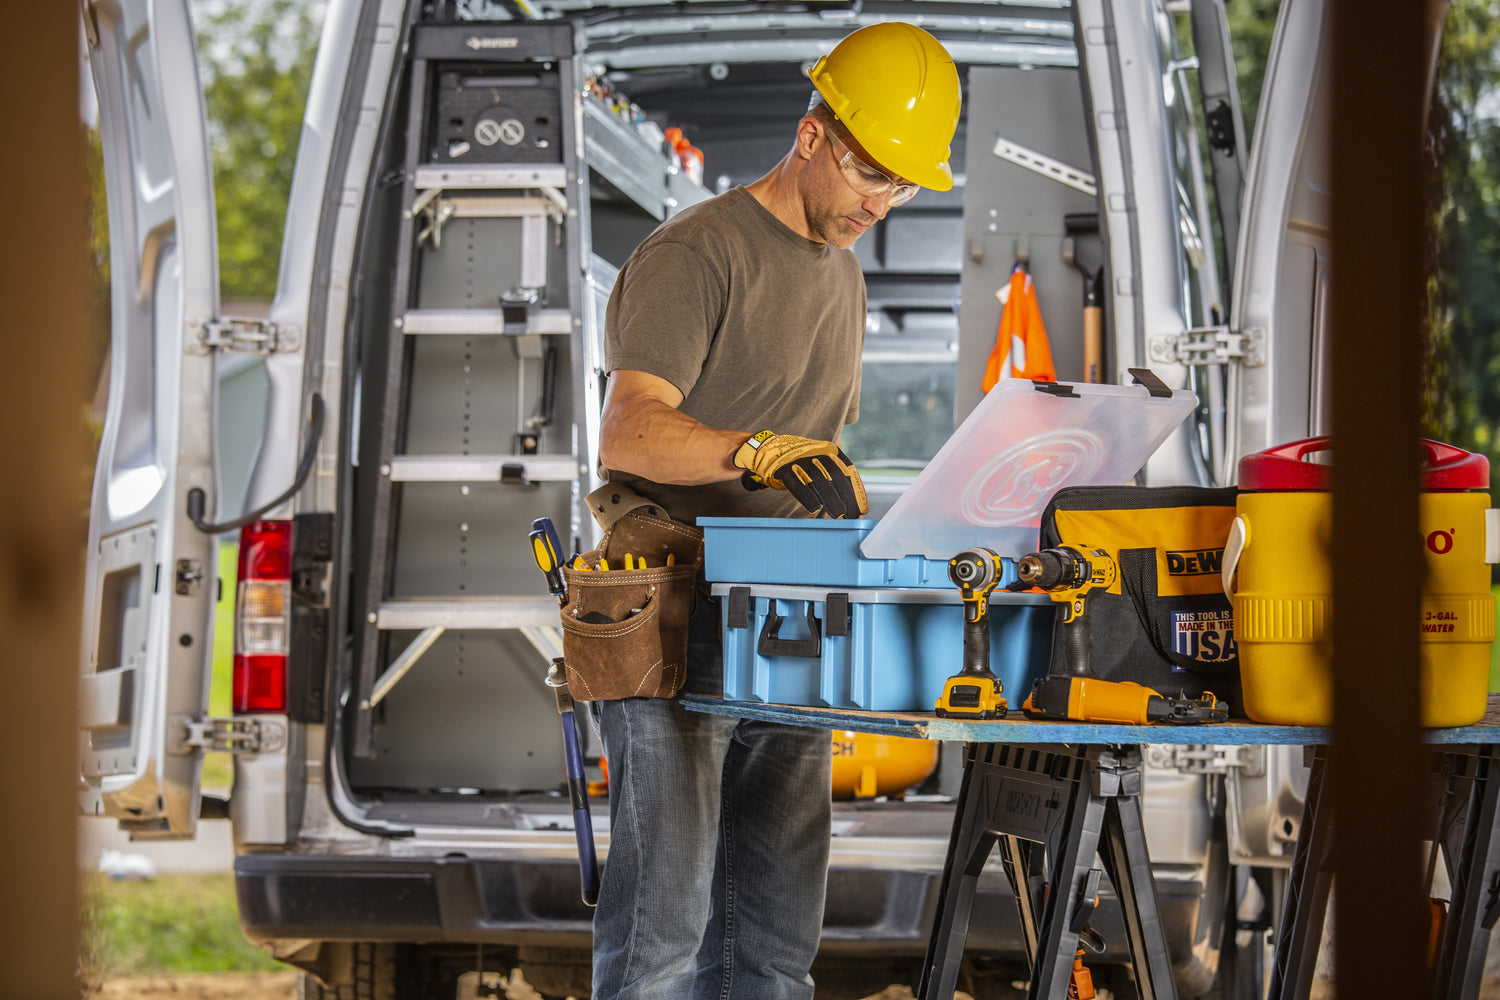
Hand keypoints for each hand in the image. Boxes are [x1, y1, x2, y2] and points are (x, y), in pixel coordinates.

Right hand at [733, 431, 868, 517]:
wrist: (765, 448)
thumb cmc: (796, 462)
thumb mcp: (817, 461)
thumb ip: (832, 478)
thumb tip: (849, 505)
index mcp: (828, 450)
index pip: (848, 471)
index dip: (856, 491)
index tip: (862, 509)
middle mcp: (816, 452)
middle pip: (836, 476)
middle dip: (846, 497)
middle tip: (852, 515)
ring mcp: (799, 459)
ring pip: (818, 479)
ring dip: (830, 498)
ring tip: (839, 514)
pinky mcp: (783, 468)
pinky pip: (796, 483)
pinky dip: (806, 496)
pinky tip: (814, 508)